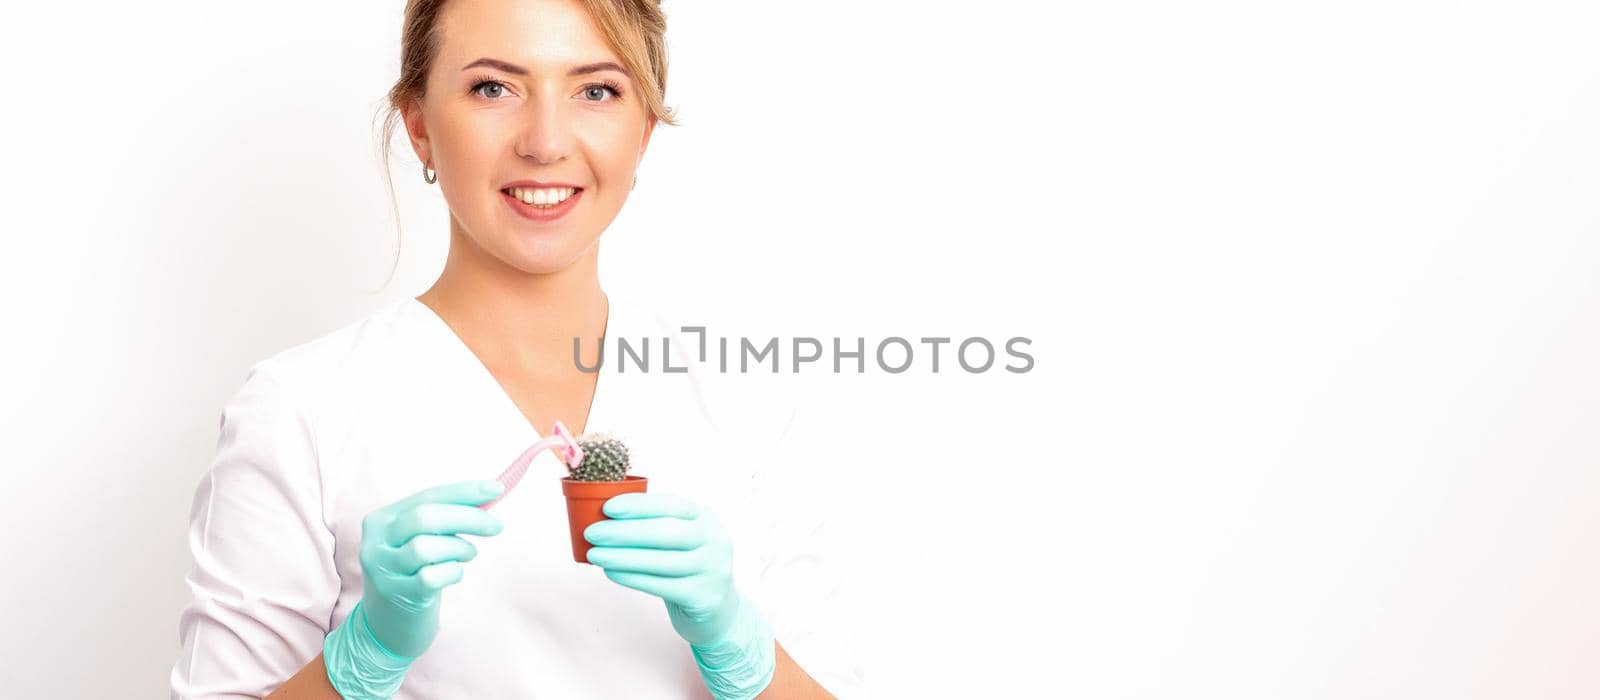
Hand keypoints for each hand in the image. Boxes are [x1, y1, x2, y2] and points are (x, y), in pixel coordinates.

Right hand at [323, 479, 505, 698]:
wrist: (386, 626)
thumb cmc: (413, 573)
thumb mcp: (419, 540)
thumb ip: (444, 518)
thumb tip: (489, 494)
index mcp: (381, 520)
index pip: (426, 496)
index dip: (464, 491)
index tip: (497, 489)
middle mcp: (375, 543)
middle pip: (425, 518)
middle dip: (469, 518)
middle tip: (496, 526)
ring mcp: (383, 571)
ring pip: (426, 547)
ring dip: (458, 548)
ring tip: (467, 555)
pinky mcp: (396, 596)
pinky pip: (431, 577)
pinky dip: (452, 572)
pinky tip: (454, 574)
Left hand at [584, 492, 775, 698]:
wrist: (717, 608)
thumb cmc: (686, 566)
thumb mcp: (681, 538)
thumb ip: (653, 525)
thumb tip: (604, 517)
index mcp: (706, 516)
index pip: (670, 505)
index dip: (638, 505)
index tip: (607, 508)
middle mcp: (714, 539)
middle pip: (665, 532)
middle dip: (624, 532)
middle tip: (592, 533)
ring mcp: (712, 569)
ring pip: (661, 560)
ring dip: (622, 557)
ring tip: (594, 555)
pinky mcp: (704, 596)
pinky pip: (661, 585)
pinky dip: (632, 578)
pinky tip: (611, 573)